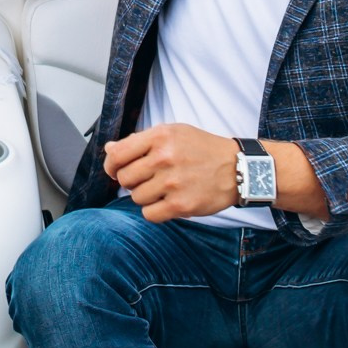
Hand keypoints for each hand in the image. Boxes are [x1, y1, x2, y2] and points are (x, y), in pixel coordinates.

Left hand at [103, 123, 241, 222]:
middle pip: (124, 179)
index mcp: (160, 136)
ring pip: (136, 198)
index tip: (115, 170)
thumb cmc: (203, 149)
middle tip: (148, 179)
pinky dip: (155, 211)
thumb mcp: (173, 133)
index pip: (117, 155)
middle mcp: (164, 158)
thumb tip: (109, 149)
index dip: (111, 166)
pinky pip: (149, 214)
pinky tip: (167, 201)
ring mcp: (172, 182)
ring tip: (164, 188)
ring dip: (146, 196)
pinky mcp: (181, 205)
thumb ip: (139, 141)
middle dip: (132, 181)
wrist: (238, 168)